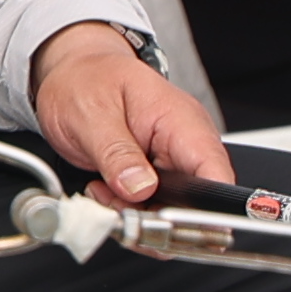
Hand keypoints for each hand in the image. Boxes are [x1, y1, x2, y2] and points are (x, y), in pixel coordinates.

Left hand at [29, 20, 223, 206]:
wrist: (75, 71)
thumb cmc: (87, 79)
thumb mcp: (91, 111)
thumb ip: (116, 152)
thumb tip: (139, 189)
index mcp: (180, 120)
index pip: (214, 173)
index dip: (202, 209)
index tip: (164, 220)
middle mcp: (185, 143)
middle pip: (195, 204)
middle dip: (155, 217)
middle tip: (115, 205)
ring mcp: (173, 163)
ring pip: (172, 213)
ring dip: (137, 215)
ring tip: (104, 193)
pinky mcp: (159, 178)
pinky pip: (155, 209)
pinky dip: (131, 211)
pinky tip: (108, 193)